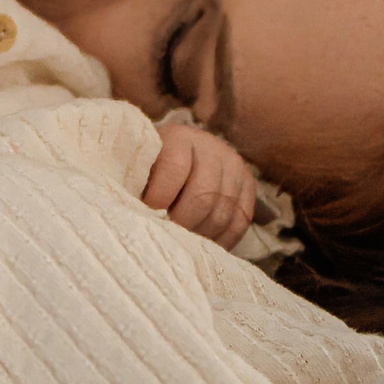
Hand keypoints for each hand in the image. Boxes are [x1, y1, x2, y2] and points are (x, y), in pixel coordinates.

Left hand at [142, 121, 260, 249]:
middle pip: (204, 195)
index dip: (160, 197)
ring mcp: (233, 165)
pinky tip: (205, 246)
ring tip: (184, 244)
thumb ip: (136, 184)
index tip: (147, 216)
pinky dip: (223, 240)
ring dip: (202, 234)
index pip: (175, 168)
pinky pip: (241, 220)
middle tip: (168, 238)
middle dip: (183, 223)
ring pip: (223, 211)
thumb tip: (136, 215)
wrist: (180, 151)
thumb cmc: (152, 165)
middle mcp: (211, 147)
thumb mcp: (141, 165)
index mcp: (179, 137)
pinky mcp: (248, 183)